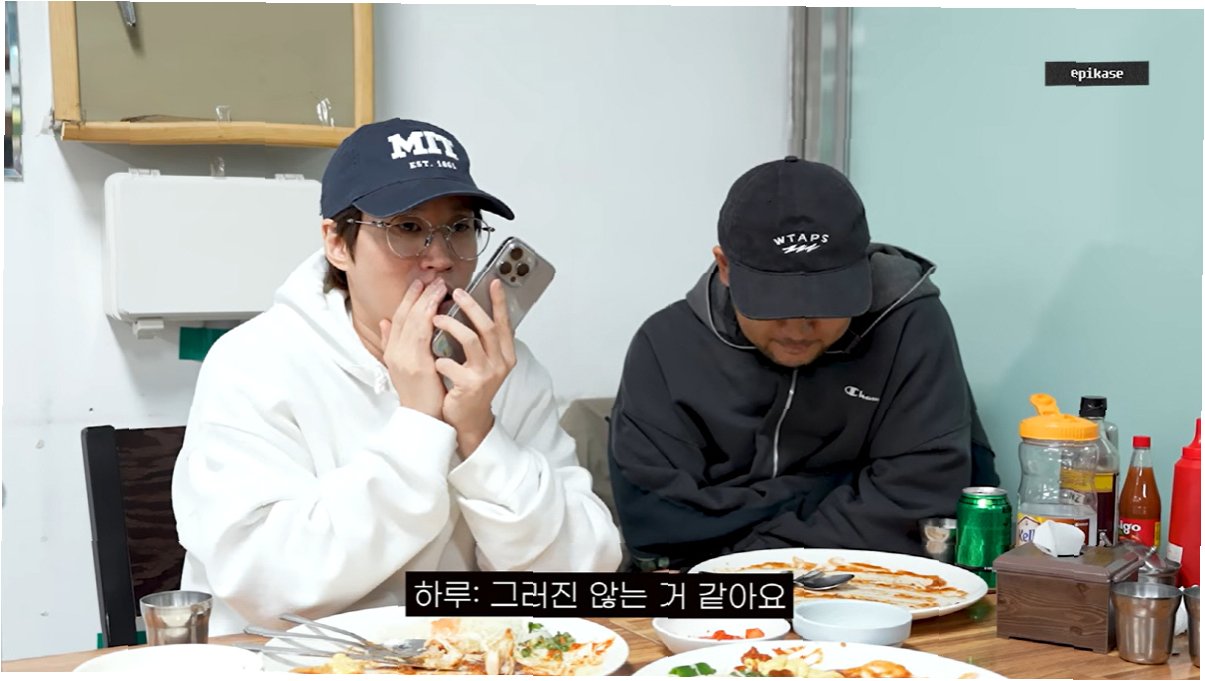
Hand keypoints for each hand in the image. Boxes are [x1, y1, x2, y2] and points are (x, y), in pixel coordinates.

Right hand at [380, 278, 447, 419]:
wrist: (423, 419)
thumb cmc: (421, 394)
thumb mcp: (404, 366)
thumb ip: (394, 343)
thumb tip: (386, 322)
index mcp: (392, 351)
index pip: (399, 317)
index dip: (408, 298)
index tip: (419, 282)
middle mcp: (395, 352)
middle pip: (404, 314)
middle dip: (418, 293)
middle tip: (431, 276)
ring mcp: (404, 357)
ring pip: (413, 320)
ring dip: (426, 299)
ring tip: (438, 285)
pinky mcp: (417, 364)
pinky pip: (422, 333)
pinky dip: (429, 316)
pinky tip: (438, 305)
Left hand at [432, 279, 517, 456]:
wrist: (467, 419)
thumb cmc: (470, 387)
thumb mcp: (480, 362)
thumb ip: (478, 339)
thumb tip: (470, 310)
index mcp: (504, 354)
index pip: (503, 323)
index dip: (500, 302)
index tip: (494, 282)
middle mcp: (500, 363)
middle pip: (487, 326)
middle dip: (471, 306)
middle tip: (455, 293)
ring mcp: (487, 374)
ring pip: (471, 339)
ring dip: (451, 325)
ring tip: (436, 318)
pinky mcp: (471, 385)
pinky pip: (451, 363)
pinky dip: (440, 359)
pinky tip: (434, 361)